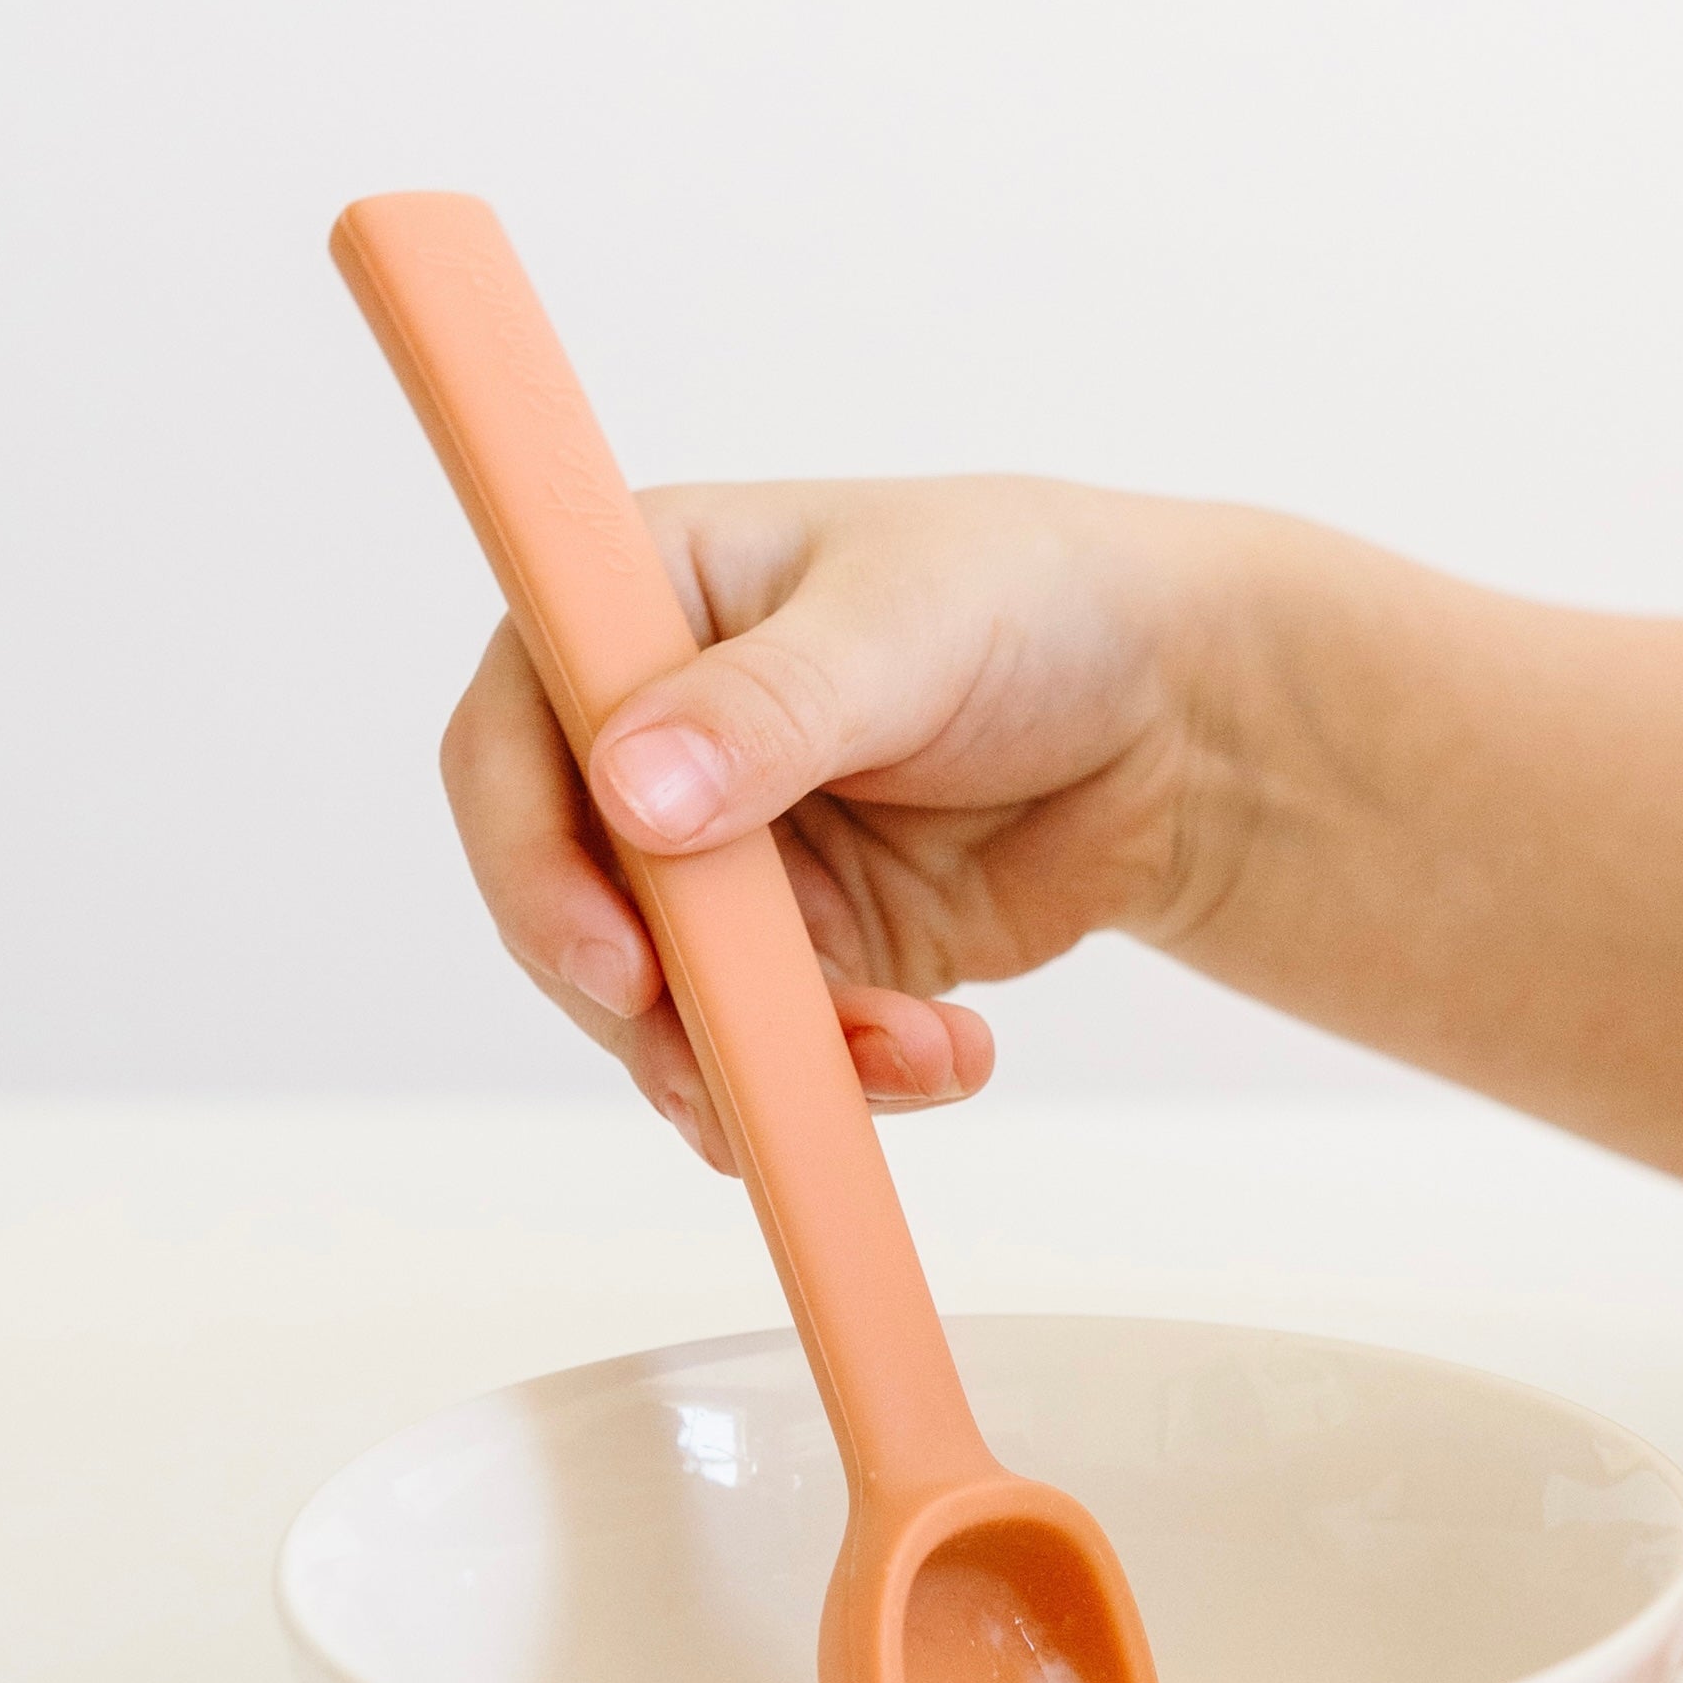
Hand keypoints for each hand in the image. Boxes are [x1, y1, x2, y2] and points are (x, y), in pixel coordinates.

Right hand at [434, 475, 1252, 1169]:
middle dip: (659, 1007)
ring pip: (665, 1009)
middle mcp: (652, 743)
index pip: (508, 742)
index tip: (615, 962)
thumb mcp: (907, 624)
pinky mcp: (801, 954)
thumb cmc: (1036, 602)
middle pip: (569, 909)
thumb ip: (770, 709)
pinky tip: (949, 1053)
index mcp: (638, 609)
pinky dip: (845, 1080)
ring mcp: (721, 863)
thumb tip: (633, 792)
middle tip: (750, 1063)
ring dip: (766, 1061)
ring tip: (913, 1054)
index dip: (529, 862)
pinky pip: (774, 1051)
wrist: (1174, 717)